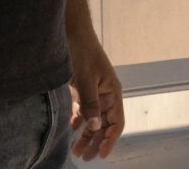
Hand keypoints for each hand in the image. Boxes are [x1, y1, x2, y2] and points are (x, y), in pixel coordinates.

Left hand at [66, 27, 122, 158]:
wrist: (72, 32)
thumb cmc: (82, 52)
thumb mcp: (85, 79)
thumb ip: (89, 103)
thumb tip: (94, 127)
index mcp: (113, 92)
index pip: (116, 122)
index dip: (110, 140)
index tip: (101, 154)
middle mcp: (106, 95)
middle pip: (104, 124)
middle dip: (95, 141)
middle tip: (83, 157)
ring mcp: (95, 92)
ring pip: (93, 119)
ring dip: (86, 134)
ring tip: (75, 149)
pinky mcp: (83, 88)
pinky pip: (84, 110)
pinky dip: (79, 121)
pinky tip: (72, 129)